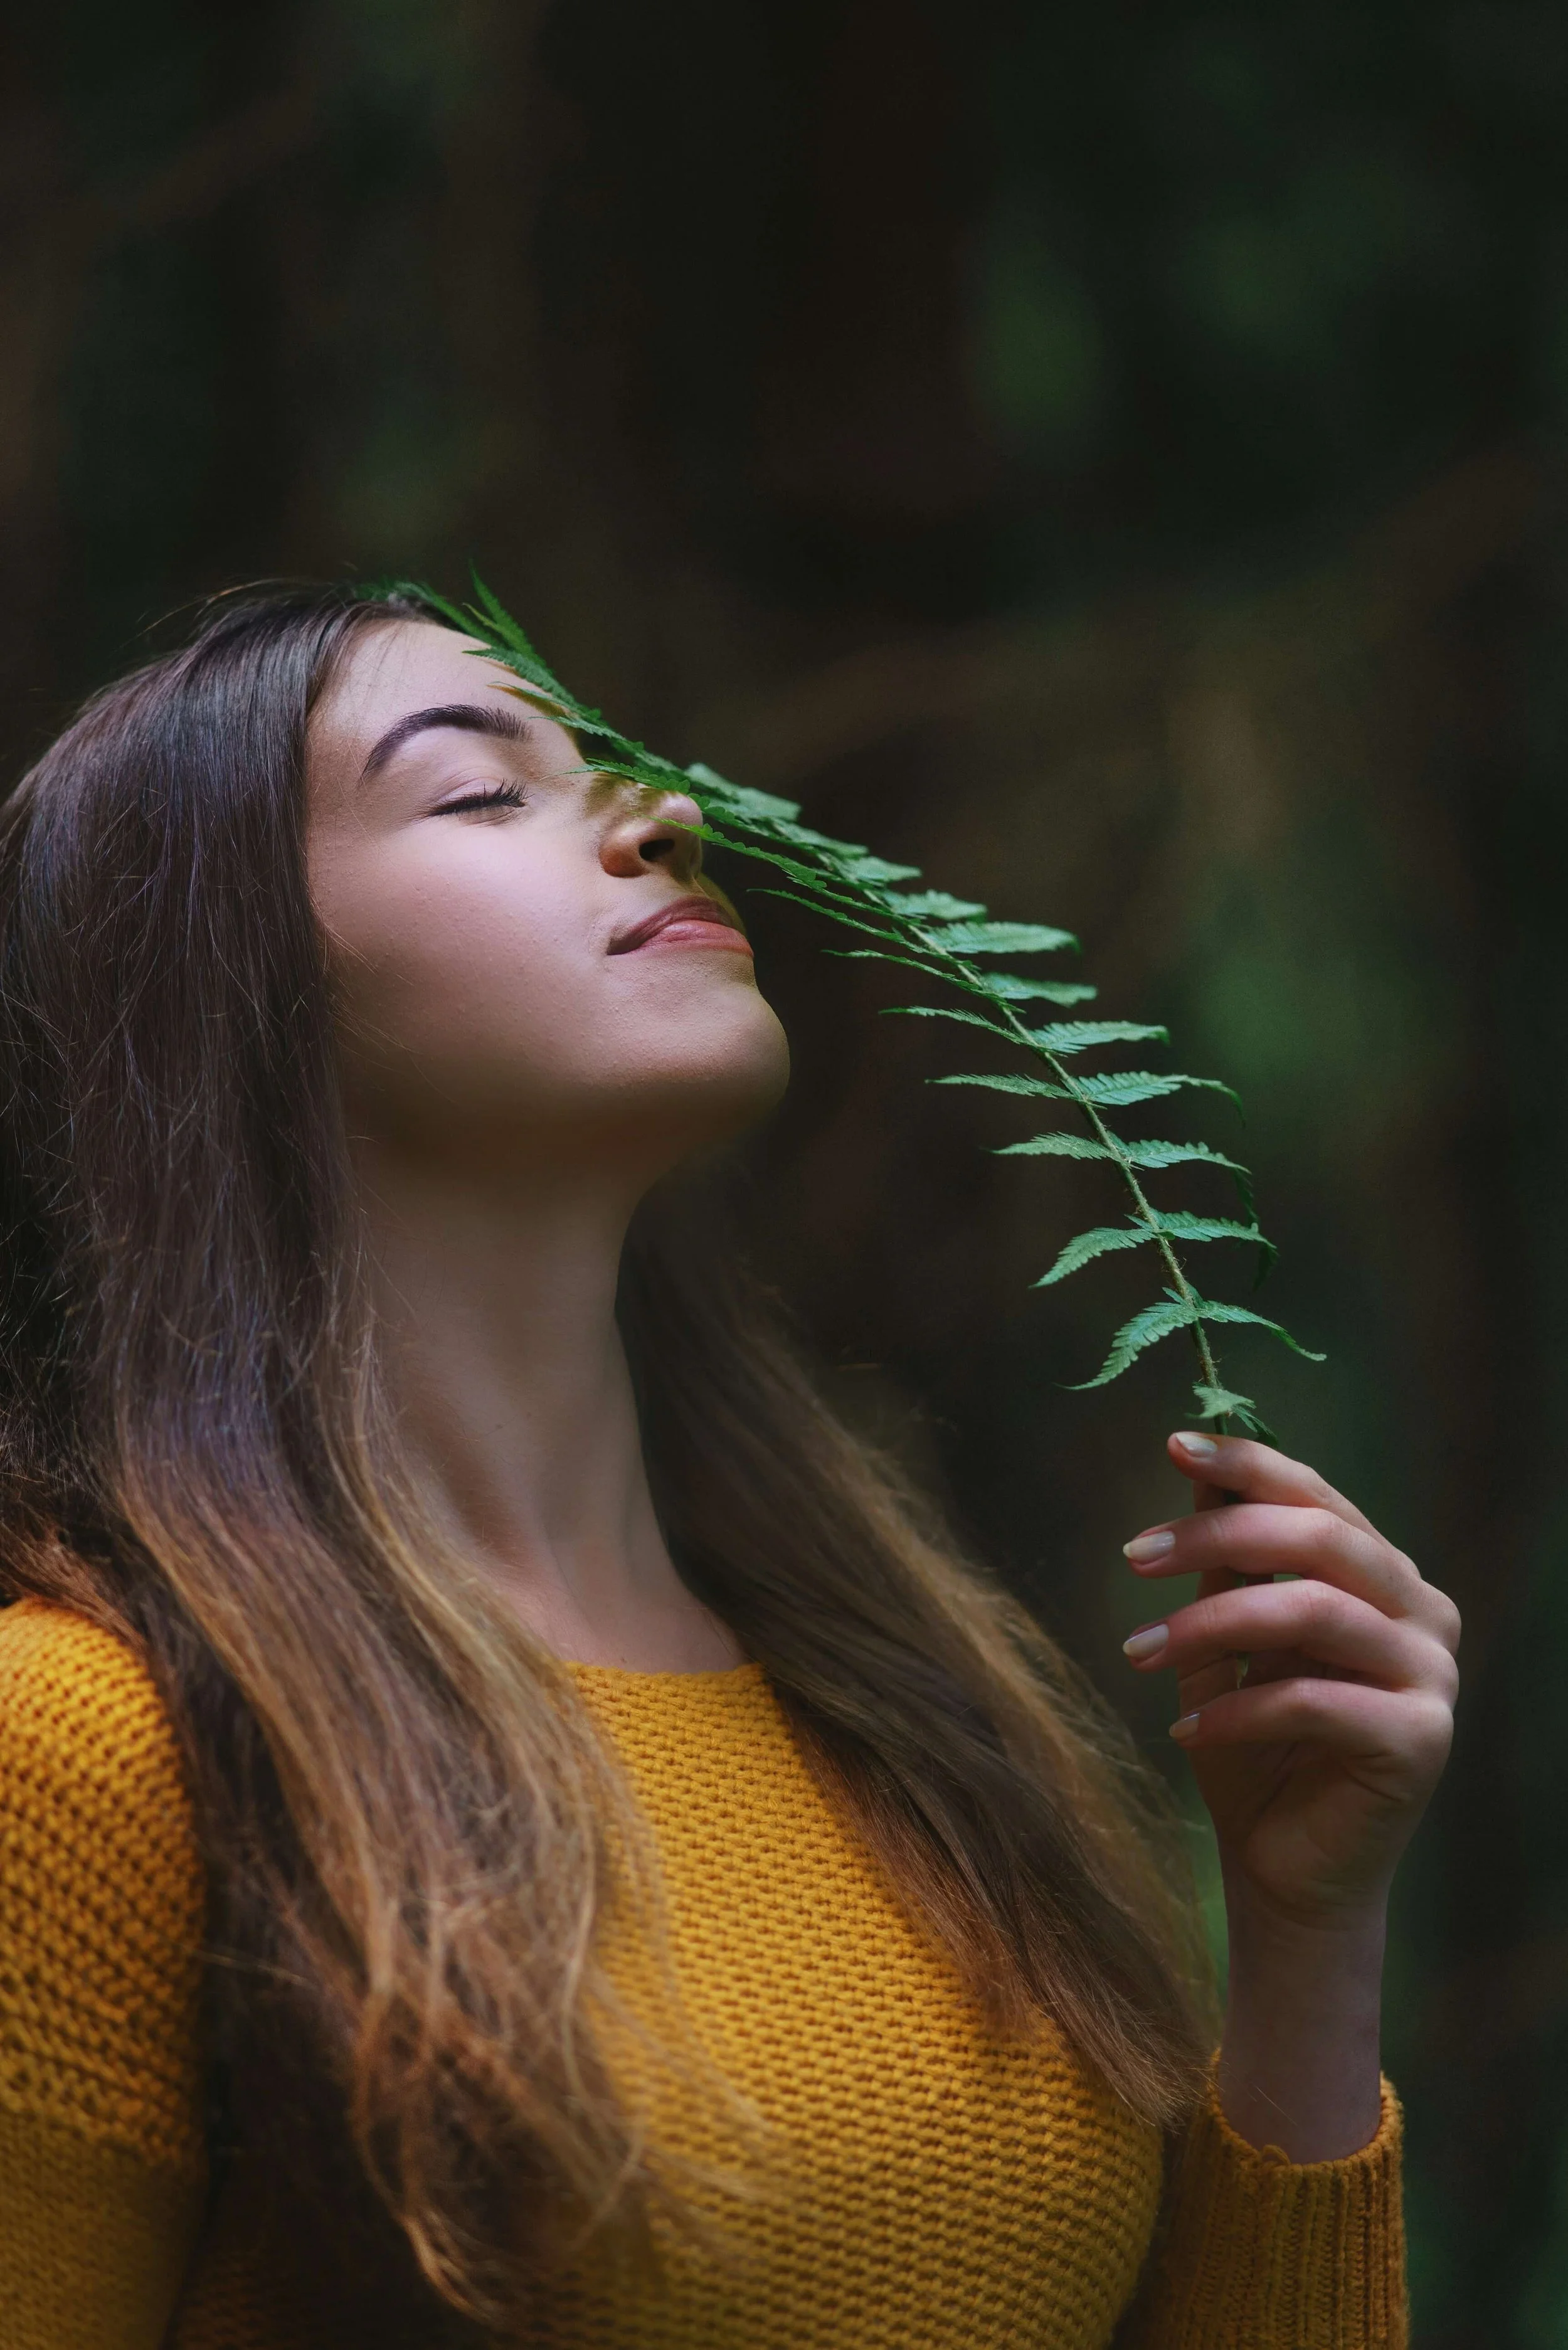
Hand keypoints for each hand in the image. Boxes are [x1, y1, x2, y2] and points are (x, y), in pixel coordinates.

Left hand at [1119, 1430, 1458, 2158]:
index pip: (1319, 1497)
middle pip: (1319, 1539)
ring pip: (1311, 1611)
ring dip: (1208, 1624)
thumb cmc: (1252, 1749)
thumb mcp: (1226, 1639)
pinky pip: (1311, 1699)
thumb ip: (1227, 1558)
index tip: (1174, 1445)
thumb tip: (1195, 1464)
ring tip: (1136, 1650)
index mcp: (1383, 1577)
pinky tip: (1182, 1728)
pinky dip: (1234, 1709)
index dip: (1249, 1465)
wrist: (1282, 1871)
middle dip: (1216, 1537)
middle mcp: (1423, 1614)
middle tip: (1134, 1556)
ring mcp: (1433, 1676)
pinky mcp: (1421, 1740)